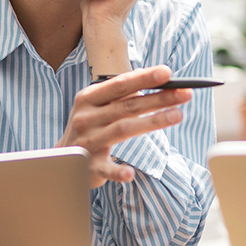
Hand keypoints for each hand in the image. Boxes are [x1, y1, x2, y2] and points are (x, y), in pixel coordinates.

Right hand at [57, 65, 189, 188]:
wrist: (60, 161)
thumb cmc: (88, 129)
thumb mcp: (97, 107)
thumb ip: (121, 96)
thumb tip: (152, 79)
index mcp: (88, 98)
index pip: (120, 84)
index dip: (144, 77)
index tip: (168, 72)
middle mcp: (86, 118)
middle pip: (127, 106)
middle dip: (158, 98)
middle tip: (185, 94)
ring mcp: (87, 142)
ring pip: (123, 130)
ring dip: (152, 122)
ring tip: (177, 115)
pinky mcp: (89, 167)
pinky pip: (106, 169)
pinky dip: (118, 171)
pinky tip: (131, 173)